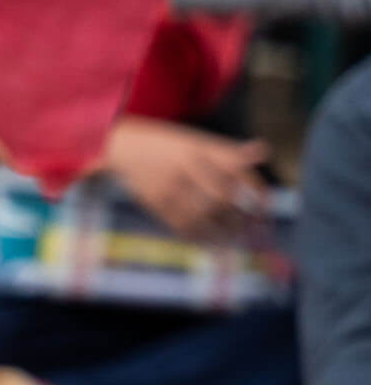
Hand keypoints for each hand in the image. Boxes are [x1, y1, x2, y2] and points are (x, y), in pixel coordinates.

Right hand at [101, 117, 268, 239]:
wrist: (120, 148)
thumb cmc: (165, 144)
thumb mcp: (195, 140)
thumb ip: (227, 151)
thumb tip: (263, 151)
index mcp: (198, 147)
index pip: (236, 169)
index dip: (254, 189)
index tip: (265, 207)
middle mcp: (184, 166)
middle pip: (221, 195)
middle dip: (240, 215)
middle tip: (252, 229)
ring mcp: (168, 185)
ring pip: (202, 214)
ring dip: (222, 231)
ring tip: (235, 240)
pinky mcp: (155, 202)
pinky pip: (180, 224)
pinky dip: (199, 237)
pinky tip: (209, 244)